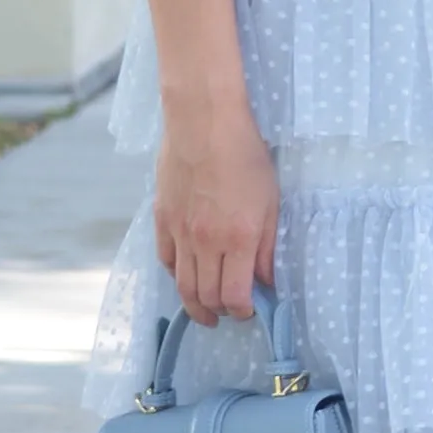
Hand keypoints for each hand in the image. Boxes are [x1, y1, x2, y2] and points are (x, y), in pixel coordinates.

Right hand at [155, 97, 280, 324]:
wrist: (204, 121)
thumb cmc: (245, 155)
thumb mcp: (270, 201)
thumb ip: (267, 246)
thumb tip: (266, 281)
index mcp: (238, 238)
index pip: (235, 295)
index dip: (243, 311)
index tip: (251, 309)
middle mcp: (206, 242)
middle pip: (206, 296)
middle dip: (221, 311)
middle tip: (230, 311)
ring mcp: (180, 232)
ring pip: (183, 285)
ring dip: (196, 304)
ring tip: (206, 310)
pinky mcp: (162, 219)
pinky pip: (166, 260)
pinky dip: (177, 276)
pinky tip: (187, 277)